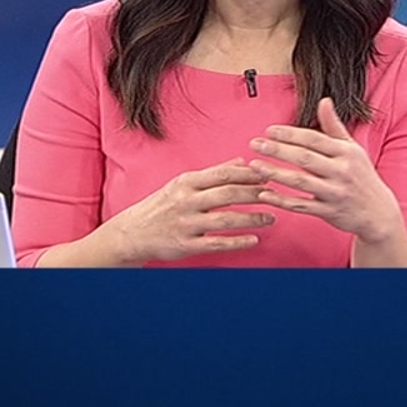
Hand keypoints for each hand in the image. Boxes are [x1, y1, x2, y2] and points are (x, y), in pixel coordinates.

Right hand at [97, 159, 274, 264]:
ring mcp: (186, 224)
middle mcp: (186, 201)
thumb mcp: (183, 184)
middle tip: (275, 195)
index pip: (224, 174)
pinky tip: (254, 240)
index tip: (268, 175)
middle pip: (228, 195)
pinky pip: (216, 244)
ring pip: (225, 220)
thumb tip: (243, 161)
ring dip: (252, 219)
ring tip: (271, 218)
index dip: (249, 175)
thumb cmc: (162, 206)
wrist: (131, 233)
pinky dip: (237, 242)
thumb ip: (215, 173)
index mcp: (187, 182)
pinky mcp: (185, 245)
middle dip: (255, 195)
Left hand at [247, 98, 405, 242]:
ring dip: (275, 173)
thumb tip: (324, 100)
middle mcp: (342, 171)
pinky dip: (281, 200)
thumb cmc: (362, 177)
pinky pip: (301, 205)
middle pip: (304, 158)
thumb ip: (334, 126)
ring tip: (254, 165)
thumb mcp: (353, 149)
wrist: (378, 212)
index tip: (269, 130)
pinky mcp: (329, 212)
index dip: (290, 134)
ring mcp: (335, 193)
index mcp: (346, 152)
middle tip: (254, 144)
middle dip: (277, 150)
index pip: (314, 139)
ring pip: (300, 181)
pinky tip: (264, 194)